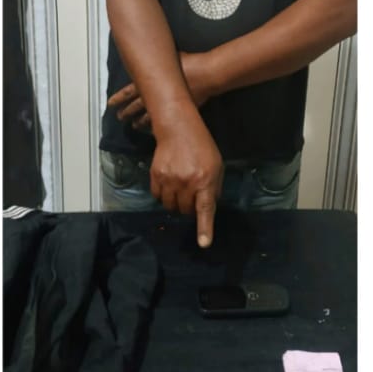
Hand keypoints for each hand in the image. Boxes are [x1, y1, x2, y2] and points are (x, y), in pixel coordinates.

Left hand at [108, 51, 216, 129]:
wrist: (207, 75)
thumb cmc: (189, 64)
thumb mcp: (169, 59)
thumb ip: (158, 62)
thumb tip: (151, 55)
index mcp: (151, 82)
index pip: (129, 92)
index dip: (118, 99)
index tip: (110, 105)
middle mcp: (156, 96)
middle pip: (136, 107)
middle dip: (127, 113)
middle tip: (119, 118)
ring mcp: (167, 105)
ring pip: (149, 117)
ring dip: (140, 122)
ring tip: (134, 126)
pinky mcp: (179, 111)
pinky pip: (164, 120)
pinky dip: (157, 123)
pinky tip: (154, 129)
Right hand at [150, 119, 223, 247]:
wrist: (178, 128)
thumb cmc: (201, 146)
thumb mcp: (216, 165)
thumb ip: (214, 187)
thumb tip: (208, 206)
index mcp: (205, 180)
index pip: (205, 208)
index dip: (204, 228)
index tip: (203, 244)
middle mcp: (187, 182)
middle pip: (185, 210)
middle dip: (189, 208)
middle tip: (192, 196)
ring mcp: (170, 180)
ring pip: (170, 206)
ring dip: (176, 204)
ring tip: (179, 189)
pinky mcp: (156, 176)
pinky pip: (158, 197)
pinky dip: (163, 196)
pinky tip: (168, 184)